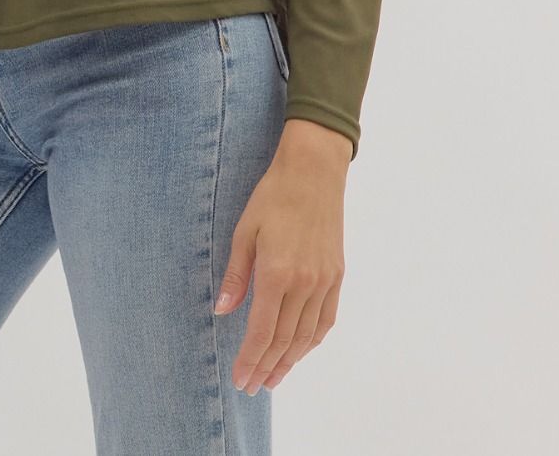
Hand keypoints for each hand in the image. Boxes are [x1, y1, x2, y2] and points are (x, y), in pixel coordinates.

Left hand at [213, 123, 348, 393]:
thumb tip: (222, 311)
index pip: (262, 331)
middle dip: (267, 367)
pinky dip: (312, 341)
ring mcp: (324, 280)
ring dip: (290, 360)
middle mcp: (304, 283)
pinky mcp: (336, 274)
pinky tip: (301, 350)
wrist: (314, 171)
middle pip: (284, 340)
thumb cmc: (273, 196)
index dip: (250, 359)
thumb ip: (236, 275)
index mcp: (277, 273)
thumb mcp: (245, 230)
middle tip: (252, 387)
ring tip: (274, 378)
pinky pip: (326, 319)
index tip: (240, 380)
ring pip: (307, 335)